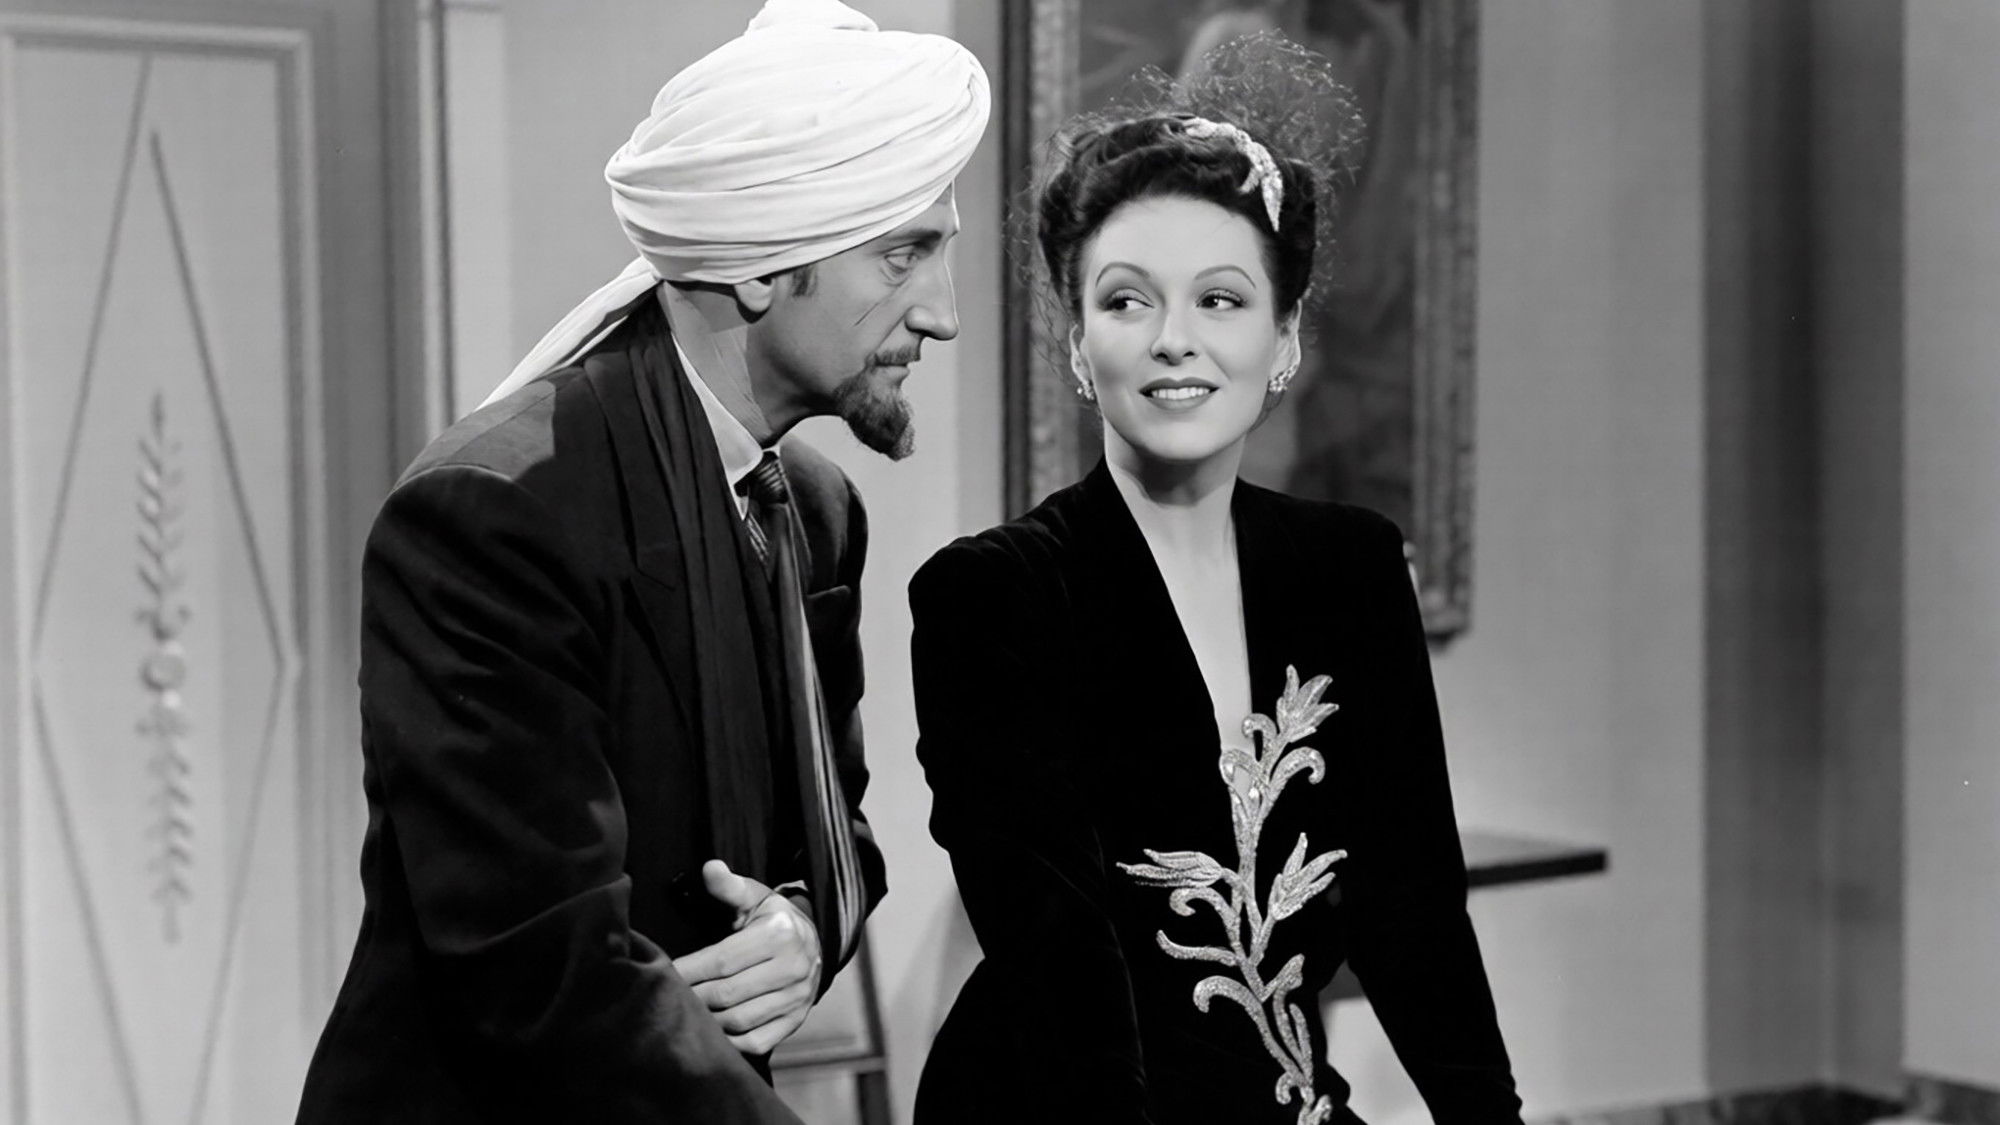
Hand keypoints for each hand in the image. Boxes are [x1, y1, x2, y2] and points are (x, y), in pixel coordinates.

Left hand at [673, 859, 822, 1056]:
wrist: (813, 942)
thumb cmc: (771, 918)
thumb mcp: (753, 897)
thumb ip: (728, 887)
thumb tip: (709, 868)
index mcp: (780, 934)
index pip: (721, 961)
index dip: (688, 970)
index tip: (664, 973)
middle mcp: (794, 968)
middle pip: (727, 994)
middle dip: (692, 997)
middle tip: (669, 996)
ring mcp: (797, 999)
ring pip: (739, 1021)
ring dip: (707, 1020)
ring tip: (687, 1011)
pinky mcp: (796, 1021)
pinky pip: (757, 1041)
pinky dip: (731, 1042)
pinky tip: (713, 1030)